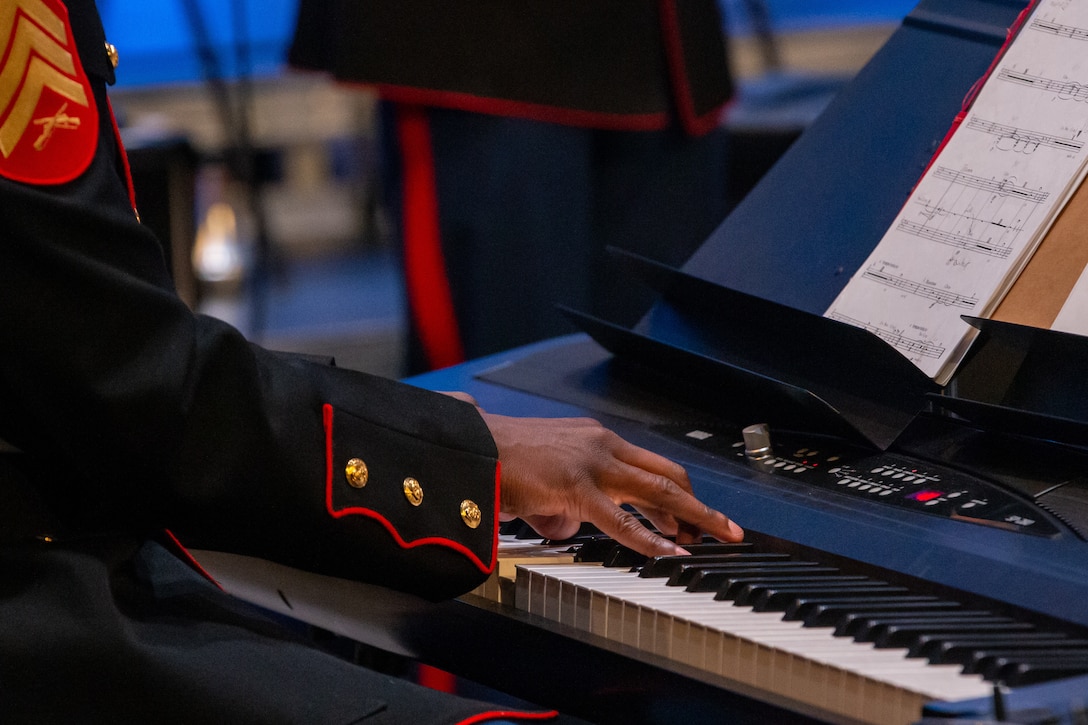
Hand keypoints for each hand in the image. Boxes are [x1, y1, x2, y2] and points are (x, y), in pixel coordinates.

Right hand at [479, 411, 743, 557]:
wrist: (465, 445)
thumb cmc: (496, 461)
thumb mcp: (539, 482)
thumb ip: (559, 505)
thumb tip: (567, 528)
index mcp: (593, 439)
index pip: (649, 465)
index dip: (676, 493)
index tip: (692, 516)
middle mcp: (600, 444)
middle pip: (666, 474)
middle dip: (698, 503)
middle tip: (722, 528)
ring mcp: (591, 462)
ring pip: (657, 489)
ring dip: (692, 515)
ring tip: (716, 536)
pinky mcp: (575, 484)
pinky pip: (621, 518)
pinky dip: (649, 537)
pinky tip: (669, 550)